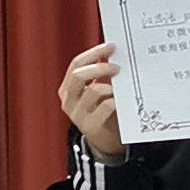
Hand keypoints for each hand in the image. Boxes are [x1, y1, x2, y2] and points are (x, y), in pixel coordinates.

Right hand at [59, 42, 124, 160]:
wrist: (105, 142)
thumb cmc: (102, 112)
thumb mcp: (95, 93)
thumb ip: (98, 76)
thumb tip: (112, 54)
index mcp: (67, 89)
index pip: (76, 65)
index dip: (93, 53)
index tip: (110, 46)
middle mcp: (69, 101)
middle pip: (79, 76)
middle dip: (99, 67)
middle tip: (117, 67)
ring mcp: (78, 115)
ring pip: (93, 90)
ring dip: (109, 86)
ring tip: (120, 88)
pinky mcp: (91, 126)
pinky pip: (106, 107)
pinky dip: (115, 101)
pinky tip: (121, 101)